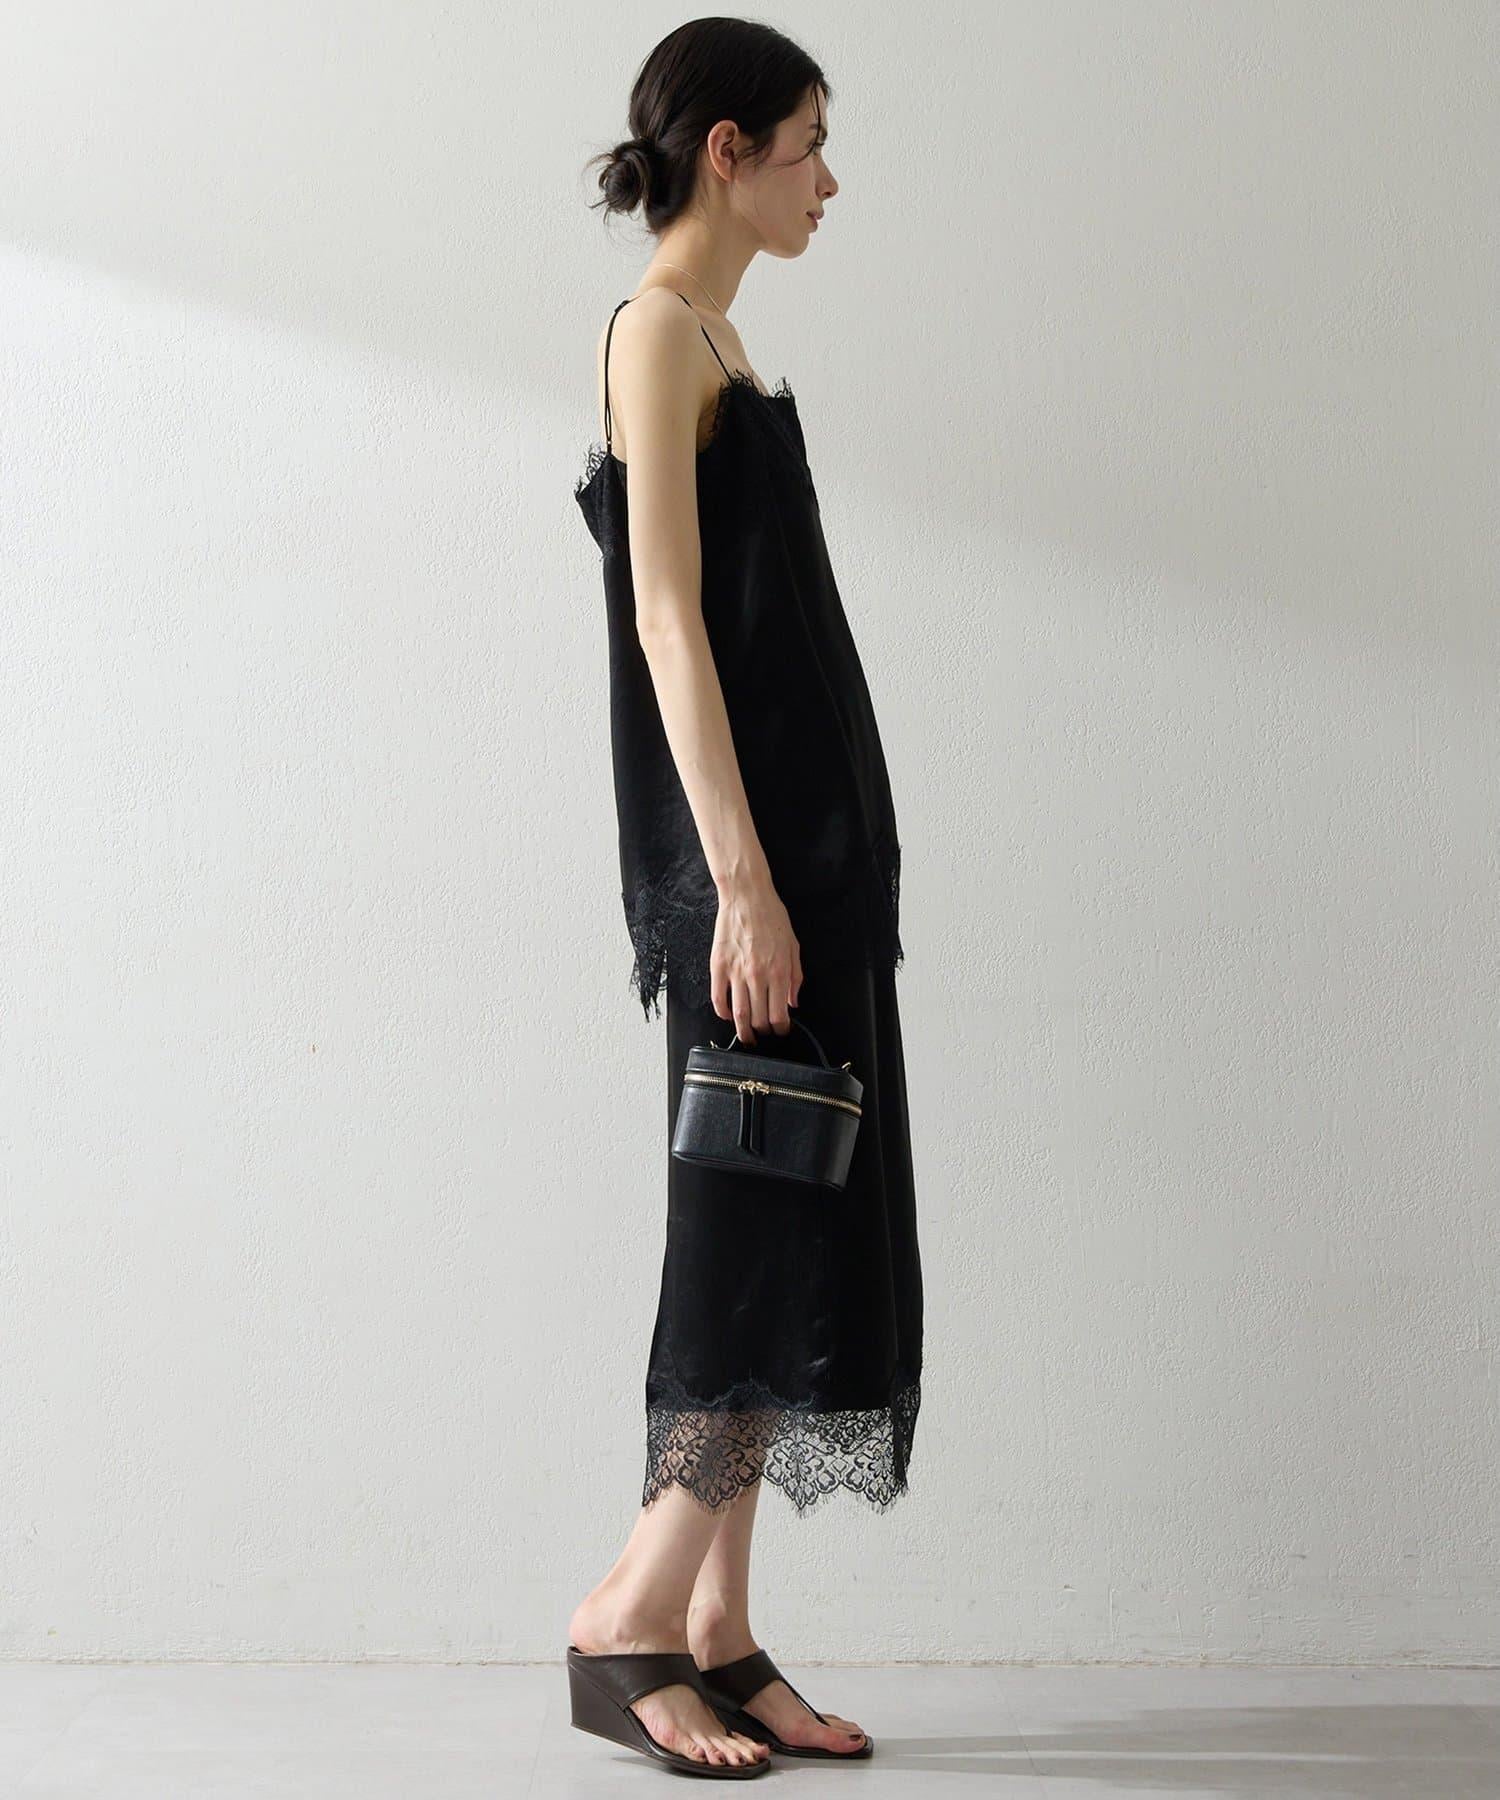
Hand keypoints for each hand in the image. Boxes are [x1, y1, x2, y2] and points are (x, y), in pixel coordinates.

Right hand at [710, 874, 802, 1041]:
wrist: (747, 896)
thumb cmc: (772, 917)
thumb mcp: (793, 946)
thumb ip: (795, 977)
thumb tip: (793, 1001)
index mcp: (778, 971)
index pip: (779, 1014)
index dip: (780, 1029)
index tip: (781, 1030)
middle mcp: (757, 975)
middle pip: (758, 1019)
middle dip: (762, 1032)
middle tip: (763, 1035)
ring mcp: (735, 972)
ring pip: (738, 1013)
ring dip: (742, 1030)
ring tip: (745, 1036)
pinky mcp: (718, 965)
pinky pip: (717, 997)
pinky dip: (722, 1012)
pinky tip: (727, 1015)